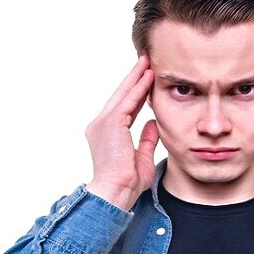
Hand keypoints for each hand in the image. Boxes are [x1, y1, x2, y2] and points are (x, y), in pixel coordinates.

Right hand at [85, 55, 157, 210]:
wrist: (115, 193)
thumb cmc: (127, 183)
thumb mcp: (142, 157)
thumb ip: (147, 139)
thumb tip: (153, 124)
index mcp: (107, 134)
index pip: (124, 107)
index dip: (136, 92)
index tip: (147, 79)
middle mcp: (101, 125)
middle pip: (121, 96)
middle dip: (134, 78)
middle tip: (146, 61)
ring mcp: (103, 123)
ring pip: (123, 94)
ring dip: (136, 77)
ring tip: (148, 62)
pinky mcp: (110, 124)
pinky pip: (127, 101)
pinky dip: (138, 88)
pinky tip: (148, 77)